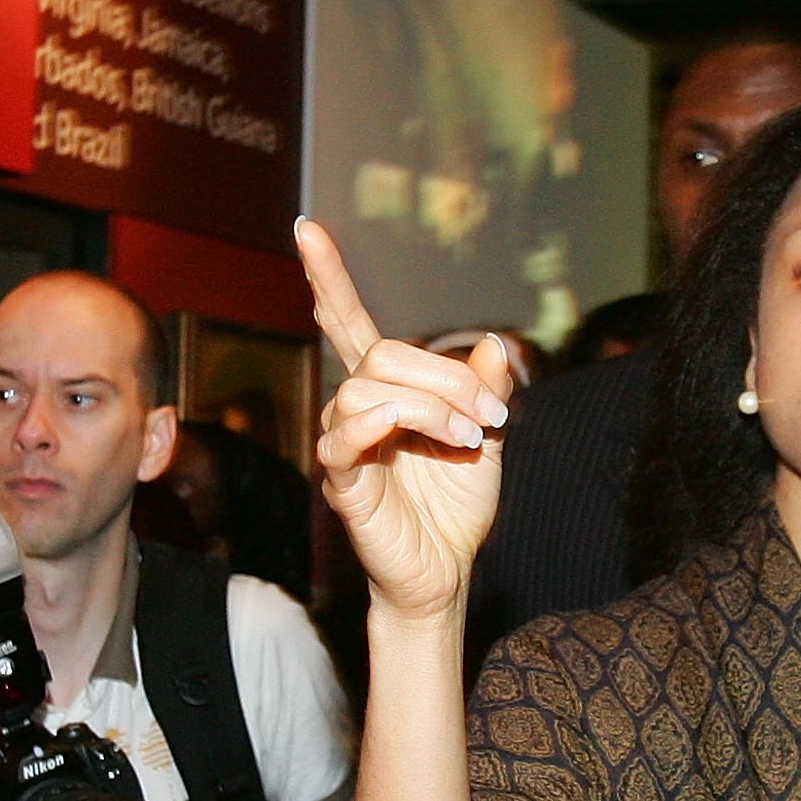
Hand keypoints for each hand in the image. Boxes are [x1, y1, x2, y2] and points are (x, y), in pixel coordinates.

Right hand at [295, 218, 512, 626]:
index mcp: (389, 390)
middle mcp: (358, 408)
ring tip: (470, 437)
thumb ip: (486, 389)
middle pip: (382, 353)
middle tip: (490, 418)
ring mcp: (346, 444)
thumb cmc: (455, 506)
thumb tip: (493, 343)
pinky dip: (373, 423)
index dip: (329, 278)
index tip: (308, 229)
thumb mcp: (488, 436)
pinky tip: (405, 431)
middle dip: (446, 376)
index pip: (348, 323)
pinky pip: (342, 438)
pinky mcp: (344, 482)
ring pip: (368, 388)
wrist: (448, 572)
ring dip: (432, 405)